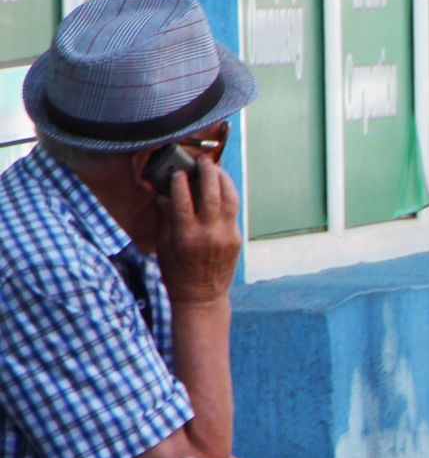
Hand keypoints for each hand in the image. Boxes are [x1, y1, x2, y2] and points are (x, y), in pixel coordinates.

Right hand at [153, 154, 241, 304]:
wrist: (201, 296)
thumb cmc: (176, 271)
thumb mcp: (163, 245)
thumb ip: (166, 218)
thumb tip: (164, 194)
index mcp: (185, 236)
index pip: (182, 201)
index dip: (180, 183)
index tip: (178, 172)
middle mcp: (207, 233)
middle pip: (211, 195)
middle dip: (207, 173)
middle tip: (202, 161)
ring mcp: (225, 235)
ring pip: (229, 200)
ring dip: (223, 180)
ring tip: (216, 169)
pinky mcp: (235, 238)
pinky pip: (233, 211)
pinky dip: (228, 196)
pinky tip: (222, 187)